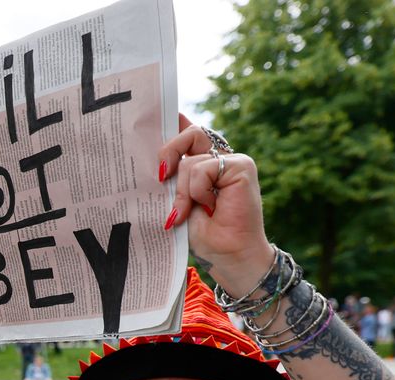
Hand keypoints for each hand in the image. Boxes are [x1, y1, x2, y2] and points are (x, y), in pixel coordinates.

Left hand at [158, 114, 273, 286]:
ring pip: (191, 157)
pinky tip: (209, 207)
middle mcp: (217, 157)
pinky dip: (198, 190)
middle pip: (188, 133)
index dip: (173, 119)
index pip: (187, 132)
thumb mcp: (177, 200)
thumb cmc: (203, 233)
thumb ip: (171, 177)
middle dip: (168, 151)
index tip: (153, 110)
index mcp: (203, 162)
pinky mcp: (241, 166)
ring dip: (182, 189)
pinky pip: (203, 168)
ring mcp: (231, 160)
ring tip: (187, 210)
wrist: (227, 254)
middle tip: (161, 176)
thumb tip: (153, 160)